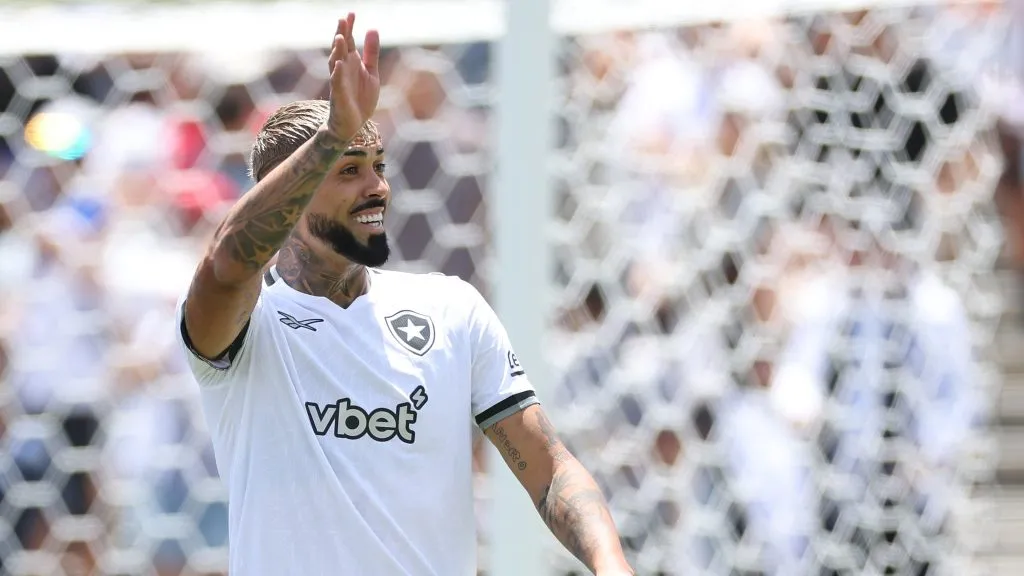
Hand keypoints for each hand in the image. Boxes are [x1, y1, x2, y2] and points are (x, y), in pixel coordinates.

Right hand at [325, 13, 380, 142]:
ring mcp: (339, 82)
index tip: (351, 14)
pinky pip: (336, 83)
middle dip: (341, 35)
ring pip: (335, 63)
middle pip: (339, 49)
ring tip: (340, 38)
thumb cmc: (360, 98)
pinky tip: (339, 64)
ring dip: (337, 51)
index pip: (347, 42)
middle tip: (343, 19)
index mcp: (351, 63)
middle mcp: (342, 70)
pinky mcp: (339, 96)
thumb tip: (372, 29)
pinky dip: (337, 74)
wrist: (352, 124)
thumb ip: (372, 53)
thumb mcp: (371, 72)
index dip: (349, 28)